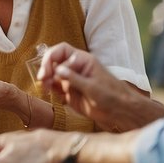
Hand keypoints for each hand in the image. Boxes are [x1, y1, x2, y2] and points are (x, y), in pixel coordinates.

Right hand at [40, 43, 163, 131]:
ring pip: (53, 74)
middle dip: (46, 68)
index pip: (62, 51)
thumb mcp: (92, 87)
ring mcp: (72, 80)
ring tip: (45, 87)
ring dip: (46, 78)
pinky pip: (56, 87)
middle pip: (54, 61)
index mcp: (83, 60)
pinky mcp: (70, 93)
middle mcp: (75, 68)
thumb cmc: (112, 95)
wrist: (120, 111)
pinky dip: (49, 88)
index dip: (51, 57)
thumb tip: (57, 69)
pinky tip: (48, 91)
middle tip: (43, 79)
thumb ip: (74, 78)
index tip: (47, 70)